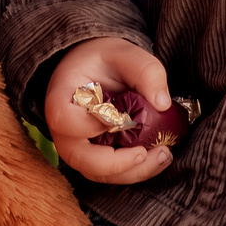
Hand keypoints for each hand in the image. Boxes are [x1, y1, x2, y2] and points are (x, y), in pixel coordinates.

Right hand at [43, 37, 176, 184]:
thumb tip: (162, 104)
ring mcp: (78, 148)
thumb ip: (144, 70)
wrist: (93, 69)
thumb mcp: (123, 52)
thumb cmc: (103, 60)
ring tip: (164, 155)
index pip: (67, 121)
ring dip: (133, 171)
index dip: (93, 124)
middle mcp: (63, 131)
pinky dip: (135, 170)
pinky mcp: (94, 157)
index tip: (121, 118)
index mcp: (61, 100)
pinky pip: (111, 173)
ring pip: (99, 173)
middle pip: (82, 160)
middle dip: (119, 164)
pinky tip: (159, 156)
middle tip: (151, 151)